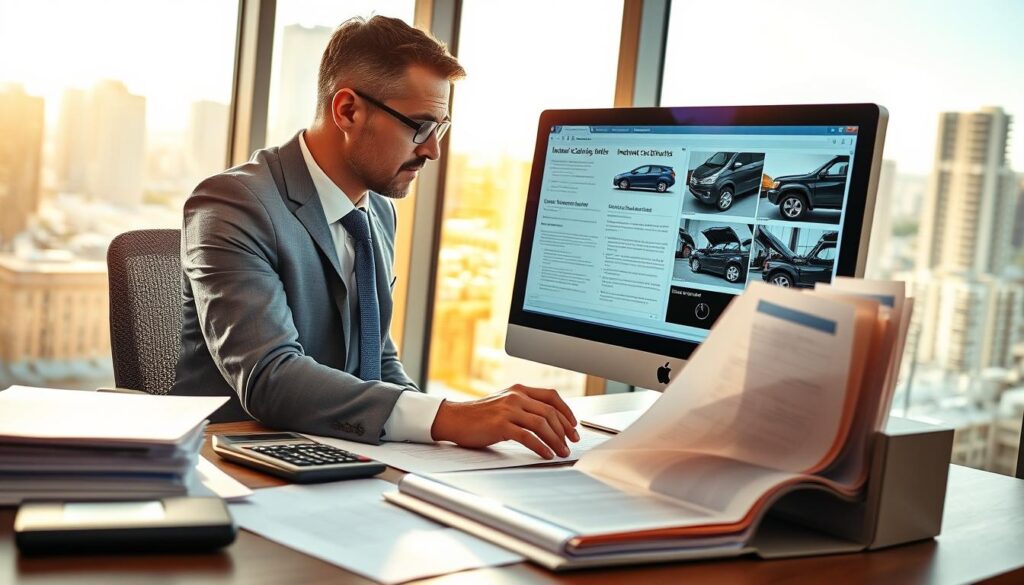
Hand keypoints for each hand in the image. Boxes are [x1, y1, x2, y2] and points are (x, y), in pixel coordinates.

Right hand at [430, 385, 579, 459]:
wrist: (454, 419)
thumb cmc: (479, 416)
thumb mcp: (504, 404)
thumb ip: (523, 407)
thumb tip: (548, 422)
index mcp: (519, 390)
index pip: (551, 396)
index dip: (566, 411)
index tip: (574, 426)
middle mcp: (516, 396)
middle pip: (550, 412)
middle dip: (564, 429)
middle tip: (571, 442)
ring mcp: (508, 410)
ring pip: (542, 424)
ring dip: (556, 440)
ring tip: (561, 452)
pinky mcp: (500, 425)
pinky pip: (528, 436)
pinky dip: (541, 447)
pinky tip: (546, 454)